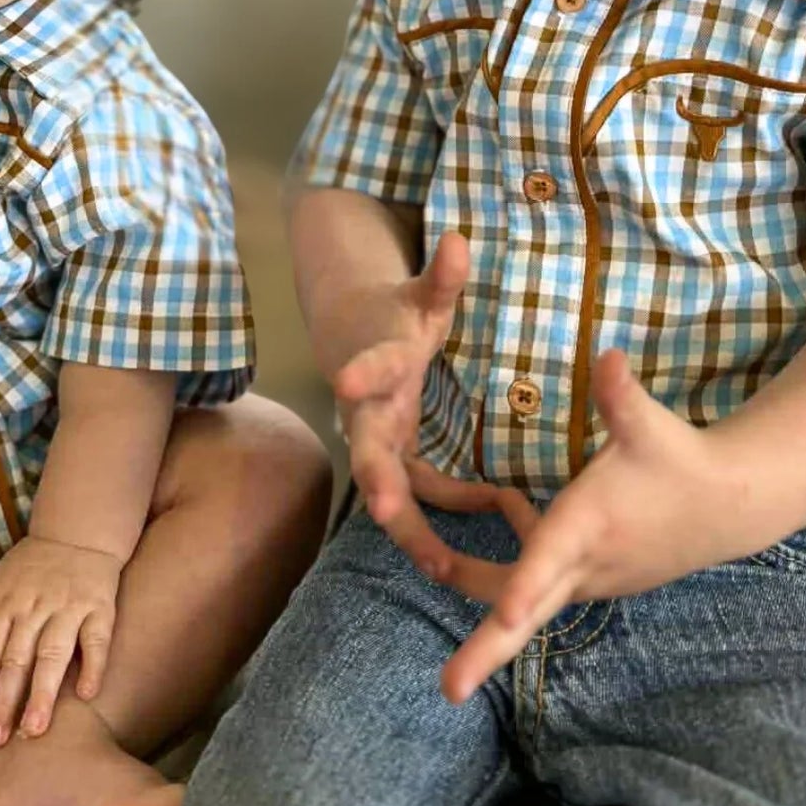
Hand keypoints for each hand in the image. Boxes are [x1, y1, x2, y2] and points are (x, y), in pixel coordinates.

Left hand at [0, 535, 122, 744]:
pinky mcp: (100, 607)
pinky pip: (97, 640)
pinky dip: (92, 667)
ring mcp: (69, 606)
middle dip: (5, 702)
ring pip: (53, 655)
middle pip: (16, 658)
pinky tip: (85, 696)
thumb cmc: (35, 567)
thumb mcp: (5, 583)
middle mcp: (36, 605)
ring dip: (42, 694)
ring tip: (34, 731)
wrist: (79, 531)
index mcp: (8, 601)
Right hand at [330, 233, 491, 574]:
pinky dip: (429, 527)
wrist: (352, 337)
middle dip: (378, 481)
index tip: (346, 382)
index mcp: (378, 365)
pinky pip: (411, 499)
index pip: (370, 367)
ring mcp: (376, 441)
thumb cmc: (395, 315)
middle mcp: (369, 410)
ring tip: (441, 566)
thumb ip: (442, 277)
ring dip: (409, 528)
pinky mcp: (391, 462)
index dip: (360, 373)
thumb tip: (457, 239)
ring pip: (387, 489)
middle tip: (387, 512)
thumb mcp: (421, 296)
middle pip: (369, 450)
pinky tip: (458, 561)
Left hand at [438, 351, 734, 704]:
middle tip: (448, 689)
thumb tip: (608, 354)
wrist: (726, 504)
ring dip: (476, 583)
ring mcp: (584, 579)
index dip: (521, 592)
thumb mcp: (648, 424)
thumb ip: (620, 395)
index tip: (501, 620)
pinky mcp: (587, 577)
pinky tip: (502, 500)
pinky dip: (511, 556)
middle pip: (524, 616)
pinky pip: (535, 576)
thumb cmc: (680, 460)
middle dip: (485, 653)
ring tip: (428, 556)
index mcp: (588, 528)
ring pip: (520, 599)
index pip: (548, 564)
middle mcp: (582, 566)